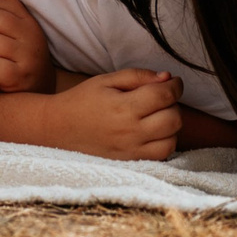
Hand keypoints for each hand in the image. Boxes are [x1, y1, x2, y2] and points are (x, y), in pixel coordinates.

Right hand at [44, 69, 182, 160]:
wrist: (60, 127)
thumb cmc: (83, 99)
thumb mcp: (107, 80)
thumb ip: (138, 76)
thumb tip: (167, 78)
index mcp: (123, 107)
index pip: (165, 96)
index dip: (176, 85)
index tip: (173, 81)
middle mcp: (130, 131)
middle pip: (173, 118)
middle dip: (173, 104)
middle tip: (161, 97)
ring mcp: (131, 149)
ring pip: (172, 139)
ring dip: (171, 125)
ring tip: (158, 115)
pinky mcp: (130, 160)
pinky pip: (162, 155)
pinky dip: (165, 142)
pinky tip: (154, 131)